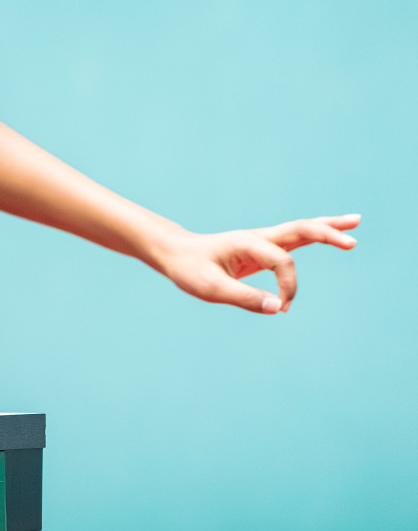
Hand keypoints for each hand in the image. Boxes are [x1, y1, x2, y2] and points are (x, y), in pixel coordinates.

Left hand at [152, 214, 359, 313]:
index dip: (288, 286)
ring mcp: (262, 241)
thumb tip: (279, 308)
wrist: (174, 253)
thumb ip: (244, 298)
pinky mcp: (263, 249)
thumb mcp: (211, 288)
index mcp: (247, 243)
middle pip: (300, 229)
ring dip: (328, 227)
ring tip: (356, 221)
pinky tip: (333, 233)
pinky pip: (294, 240)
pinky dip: (315, 234)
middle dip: (327, 233)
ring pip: (300, 229)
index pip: (282, 262)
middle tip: (353, 240)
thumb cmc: (189, 269)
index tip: (282, 307)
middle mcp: (258, 237)